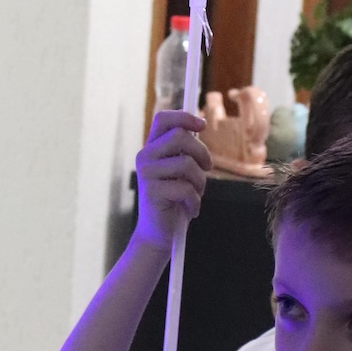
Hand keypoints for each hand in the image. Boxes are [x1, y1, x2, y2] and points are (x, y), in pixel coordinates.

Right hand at [134, 112, 210, 250]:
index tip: (202, 125)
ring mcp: (146, 174)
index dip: (184, 117)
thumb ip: (185, 151)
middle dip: (202, 153)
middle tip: (207, 169)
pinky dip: (195, 201)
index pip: (163, 119)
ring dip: (200, 182)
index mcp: (152, 148)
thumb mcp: (181, 171)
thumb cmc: (175, 200)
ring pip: (186, 163)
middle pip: (180, 136)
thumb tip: (198, 127)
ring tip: (195, 195)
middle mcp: (145, 157)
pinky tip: (190, 210)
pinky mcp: (152, 192)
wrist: (160, 233)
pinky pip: (186, 188)